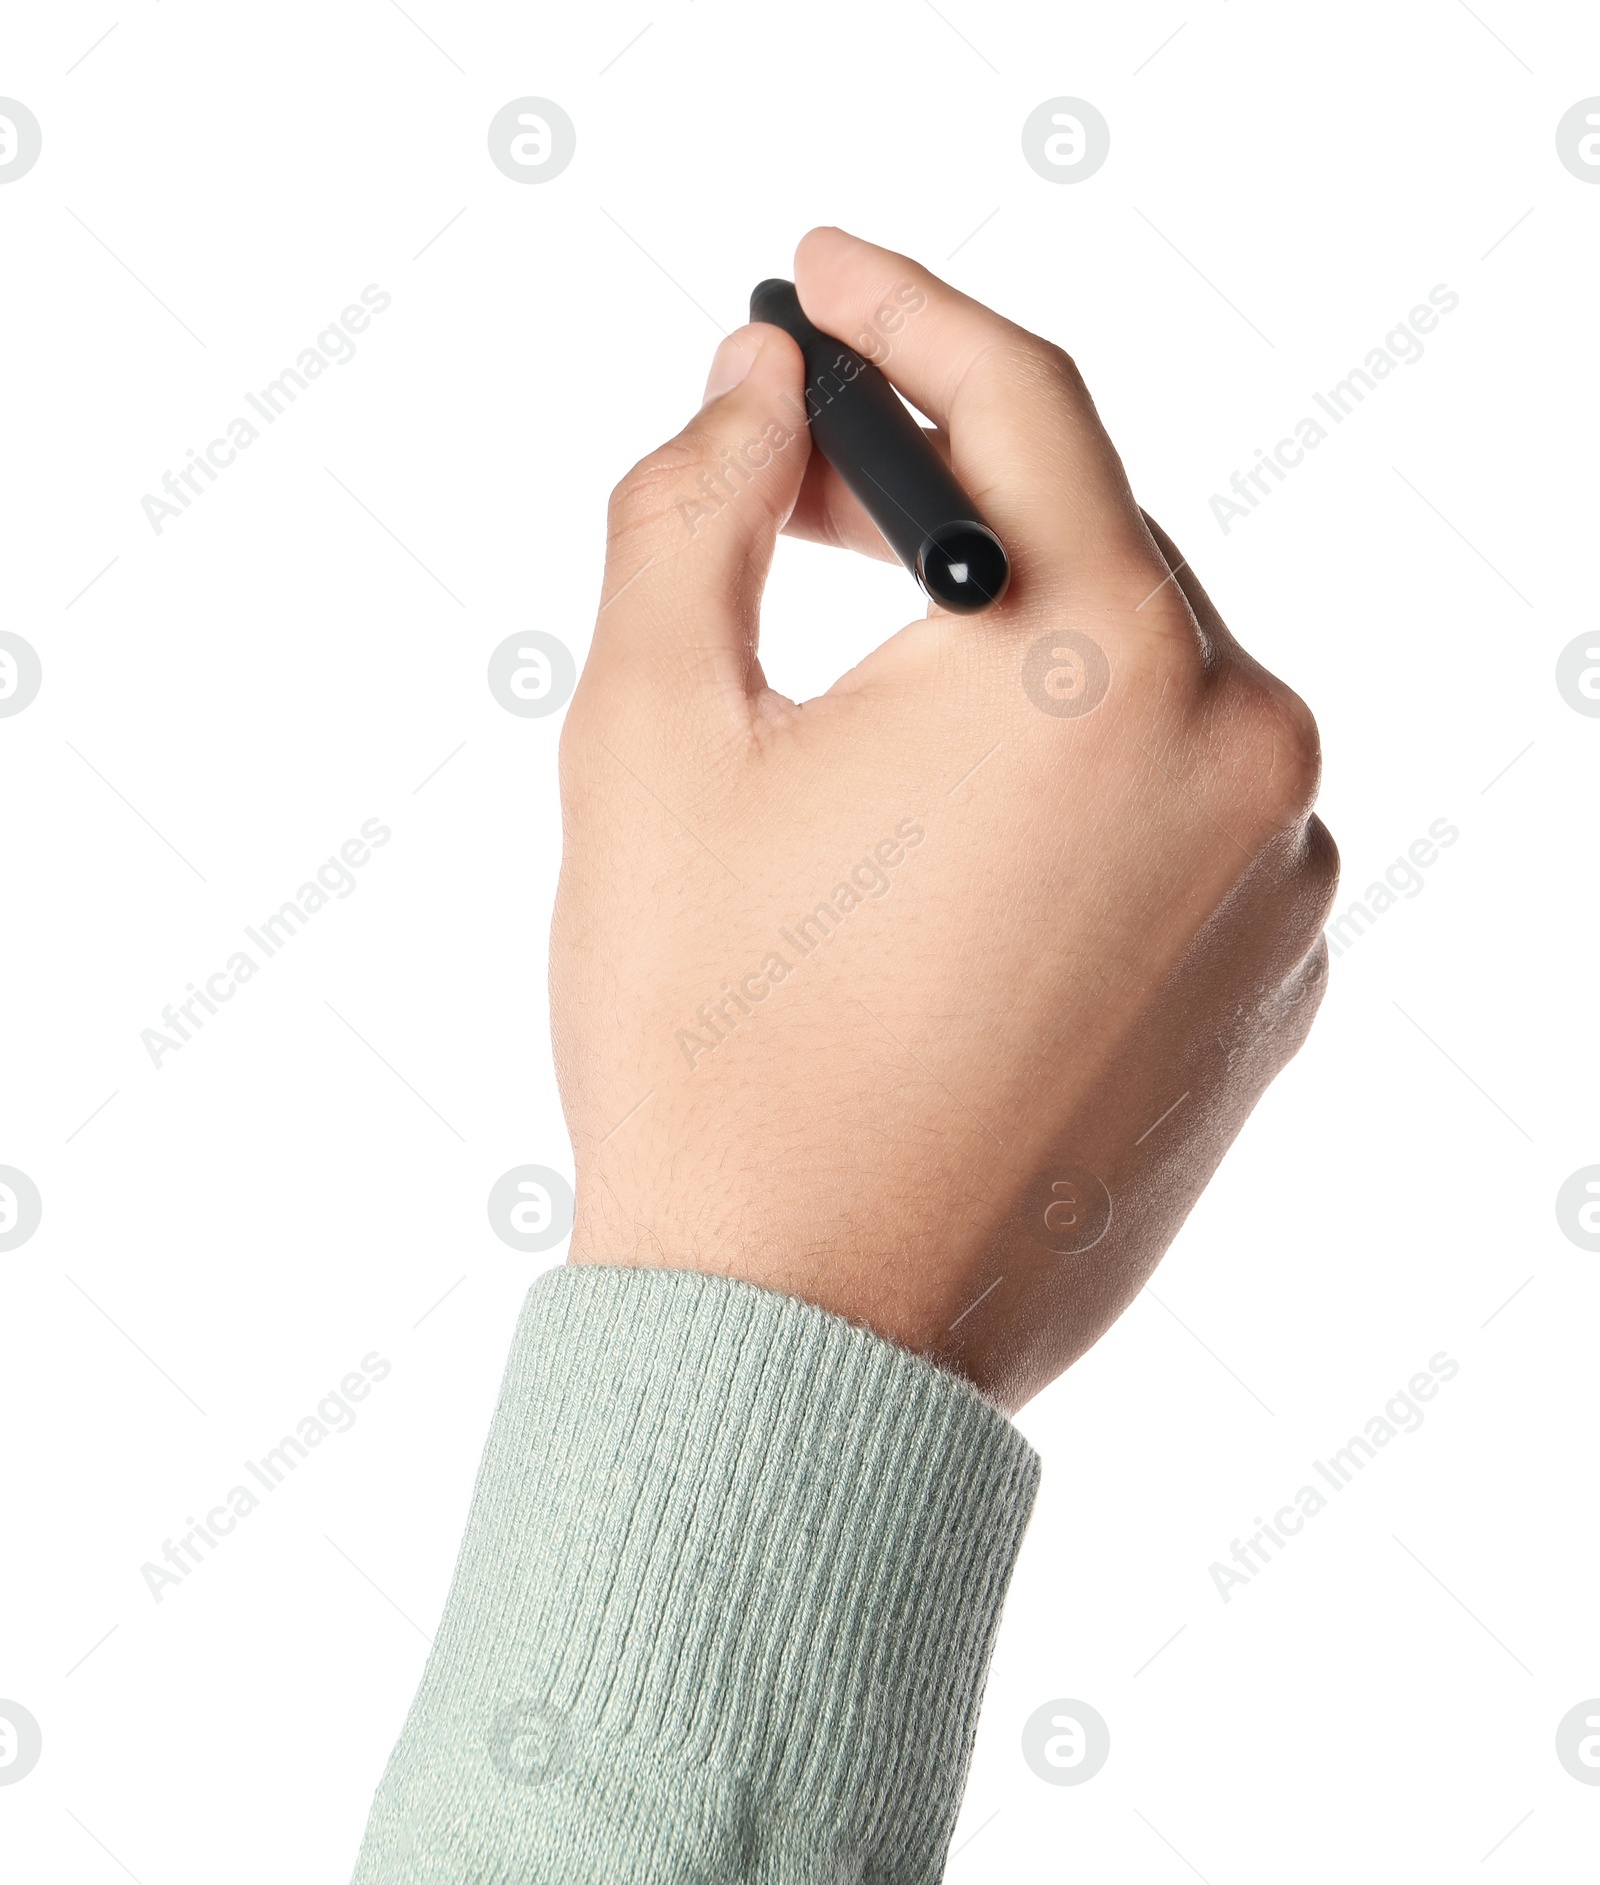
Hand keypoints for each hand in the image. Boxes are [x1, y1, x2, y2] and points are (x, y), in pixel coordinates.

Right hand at [551, 226, 1335, 1411]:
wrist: (806, 1335)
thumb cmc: (716, 1054)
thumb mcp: (648, 737)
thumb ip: (688, 506)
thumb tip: (748, 390)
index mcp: (1105, 669)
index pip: (1016, 402)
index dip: (899, 313)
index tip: (820, 282)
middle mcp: (1245, 756)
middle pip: (1086, 540)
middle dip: (927, 502)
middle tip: (780, 488)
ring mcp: (1280, 881)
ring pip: (1139, 681)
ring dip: (1003, 653)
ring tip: (856, 709)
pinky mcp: (1276, 980)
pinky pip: (1178, 811)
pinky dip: (1073, 782)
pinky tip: (956, 844)